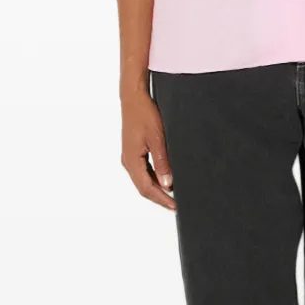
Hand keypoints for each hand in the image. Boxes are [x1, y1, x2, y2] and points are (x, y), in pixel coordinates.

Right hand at [121, 87, 175, 210]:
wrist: (134, 98)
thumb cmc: (144, 114)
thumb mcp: (157, 139)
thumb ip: (162, 163)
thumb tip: (167, 184)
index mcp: (132, 161)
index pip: (147, 188)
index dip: (162, 199)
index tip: (175, 206)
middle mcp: (128, 162)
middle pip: (144, 188)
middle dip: (160, 198)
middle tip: (176, 206)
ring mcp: (129, 157)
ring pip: (143, 181)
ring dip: (157, 190)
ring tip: (172, 196)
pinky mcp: (133, 152)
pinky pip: (143, 172)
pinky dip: (153, 179)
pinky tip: (164, 180)